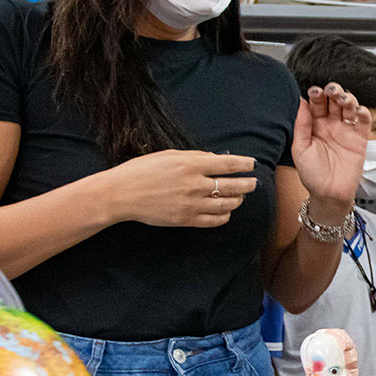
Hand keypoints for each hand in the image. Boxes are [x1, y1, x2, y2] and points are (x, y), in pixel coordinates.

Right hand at [102, 150, 257, 227]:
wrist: (121, 194)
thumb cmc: (141, 170)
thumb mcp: (168, 155)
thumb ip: (194, 157)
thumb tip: (216, 159)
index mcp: (191, 165)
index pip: (227, 164)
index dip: (244, 164)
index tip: (252, 164)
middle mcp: (195, 185)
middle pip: (233, 186)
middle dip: (248, 184)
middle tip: (253, 183)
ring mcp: (192, 204)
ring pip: (227, 205)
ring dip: (238, 200)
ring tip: (241, 196)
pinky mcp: (187, 220)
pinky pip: (215, 221)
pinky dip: (225, 216)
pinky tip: (226, 212)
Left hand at [293, 83, 369, 220]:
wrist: (330, 194)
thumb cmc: (312, 174)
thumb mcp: (300, 149)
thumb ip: (301, 125)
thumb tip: (301, 101)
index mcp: (314, 125)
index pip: (316, 103)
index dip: (316, 94)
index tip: (314, 91)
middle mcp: (331, 124)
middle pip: (334, 101)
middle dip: (333, 91)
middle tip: (330, 90)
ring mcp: (346, 130)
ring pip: (349, 107)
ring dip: (348, 98)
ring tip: (343, 98)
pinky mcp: (360, 138)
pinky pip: (364, 121)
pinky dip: (363, 112)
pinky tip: (358, 110)